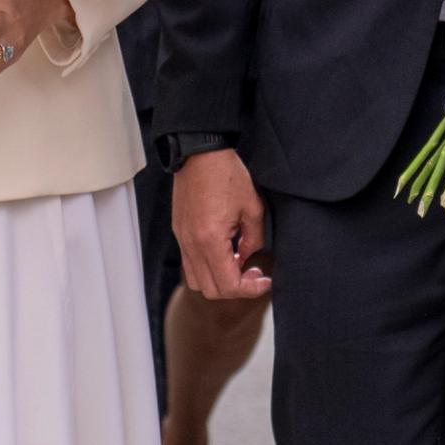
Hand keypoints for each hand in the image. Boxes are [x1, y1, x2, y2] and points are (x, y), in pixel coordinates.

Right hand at [172, 148, 272, 298]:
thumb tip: (248, 256)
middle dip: (236, 289)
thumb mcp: (253, 208)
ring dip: (218, 281)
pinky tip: (223, 252)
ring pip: (197, 281)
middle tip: (254, 273)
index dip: (250, 289)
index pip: (229, 285)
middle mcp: (192, 244)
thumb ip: (254, 239)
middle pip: (211, 290)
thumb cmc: (226, 174)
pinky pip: (190, 264)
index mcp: (211, 240)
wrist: (199, 153)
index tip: (264, 280)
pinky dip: (207, 268)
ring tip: (237, 264)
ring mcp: (182, 240)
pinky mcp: (179, 233)